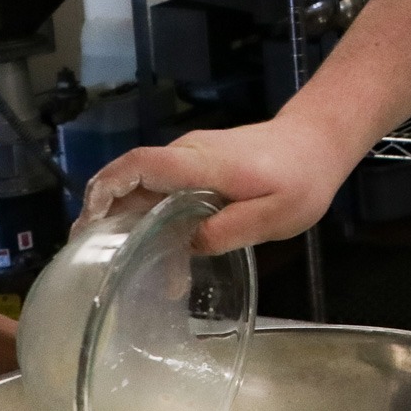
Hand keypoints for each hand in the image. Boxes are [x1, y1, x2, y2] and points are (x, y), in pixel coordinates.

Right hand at [78, 115, 353, 253]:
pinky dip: (155, 220)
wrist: (320, 141)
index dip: (108, 189)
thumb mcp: (279, 213)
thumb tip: (190, 244)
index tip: (90, 222)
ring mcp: (193, 160)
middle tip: (93, 260)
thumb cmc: (304, 176)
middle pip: (132, 179)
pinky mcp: (199, 168)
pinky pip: (165, 191)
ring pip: (147, 189)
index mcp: (204, 163)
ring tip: (128, 269)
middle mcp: (189, 155)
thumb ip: (234, 228)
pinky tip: (165, 258)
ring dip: (132, 224)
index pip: (141, 165)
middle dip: (106, 216)